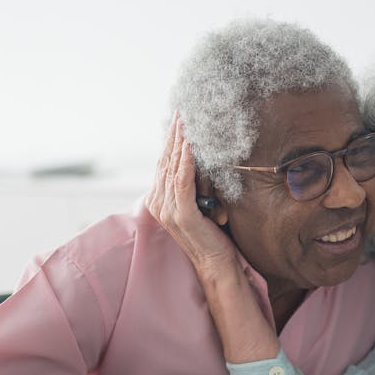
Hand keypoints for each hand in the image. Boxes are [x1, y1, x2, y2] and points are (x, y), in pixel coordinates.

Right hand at [144, 114, 237, 273]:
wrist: (215, 262)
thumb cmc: (211, 234)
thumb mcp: (199, 203)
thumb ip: (192, 185)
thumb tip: (198, 159)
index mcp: (159, 200)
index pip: (163, 163)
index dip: (170, 140)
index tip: (177, 119)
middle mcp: (158, 203)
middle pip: (165, 161)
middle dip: (173, 135)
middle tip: (181, 112)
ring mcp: (168, 210)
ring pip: (172, 168)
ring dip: (180, 142)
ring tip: (185, 121)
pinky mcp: (181, 214)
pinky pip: (183, 182)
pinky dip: (187, 161)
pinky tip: (191, 144)